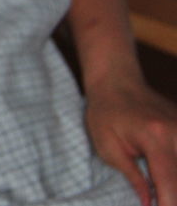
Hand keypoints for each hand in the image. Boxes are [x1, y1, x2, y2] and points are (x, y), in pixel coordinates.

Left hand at [84, 72, 176, 205]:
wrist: (116, 82)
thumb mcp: (108, 148)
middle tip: (156, 202)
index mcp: (156, 137)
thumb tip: (149, 204)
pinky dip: (175, 172)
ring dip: (174, 184)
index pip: (169, 183)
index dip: (168, 204)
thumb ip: (133, 178)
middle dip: (172, 197)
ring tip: (162, 192)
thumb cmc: (105, 113)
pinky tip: (167, 179)